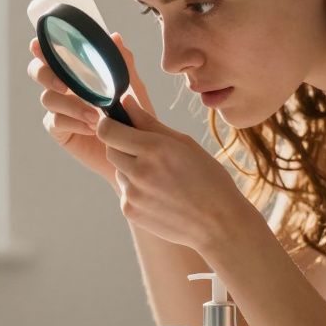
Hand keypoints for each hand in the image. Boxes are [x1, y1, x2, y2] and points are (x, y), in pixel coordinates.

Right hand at [28, 33, 151, 188]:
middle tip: (64, 85)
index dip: (41, 48)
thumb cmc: (134, 117)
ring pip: (47, 98)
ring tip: (95, 116)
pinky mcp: (60, 131)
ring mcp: (60, 109)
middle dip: (45, 74)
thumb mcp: (133, 89)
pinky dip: (73, 122)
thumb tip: (114, 37)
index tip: (38, 45)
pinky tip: (92, 128)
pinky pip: (56, 121)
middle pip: (38, 72)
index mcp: (78, 72)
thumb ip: (124, 64)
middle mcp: (64, 87)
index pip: (53, 54)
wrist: (135, 151)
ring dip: (70, 105)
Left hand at [96, 93, 253, 250]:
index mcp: (154, 149)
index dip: (109, 124)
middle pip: (110, 149)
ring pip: (118, 171)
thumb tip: (126, 102)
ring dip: (131, 169)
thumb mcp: (184, 143)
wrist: (218, 223)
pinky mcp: (130, 211)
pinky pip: (124, 192)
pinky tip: (160, 195)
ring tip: (160, 177)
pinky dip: (136, 190)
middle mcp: (139, 171)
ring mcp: (132, 194)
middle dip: (122, 146)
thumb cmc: (208, 179)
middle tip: (146, 152)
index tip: (118, 124)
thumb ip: (149, 122)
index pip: (107, 130)